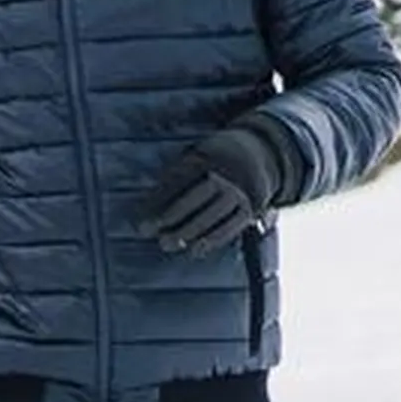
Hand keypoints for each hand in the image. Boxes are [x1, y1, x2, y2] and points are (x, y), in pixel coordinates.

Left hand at [140, 125, 291, 254]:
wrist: (260, 151)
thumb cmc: (215, 156)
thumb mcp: (198, 152)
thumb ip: (178, 170)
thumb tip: (150, 199)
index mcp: (207, 156)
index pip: (178, 180)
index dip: (157, 199)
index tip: (141, 214)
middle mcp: (224, 174)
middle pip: (192, 199)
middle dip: (168, 218)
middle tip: (146, 231)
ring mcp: (238, 192)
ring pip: (210, 217)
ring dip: (186, 233)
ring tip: (166, 243)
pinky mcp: (250, 208)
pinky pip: (229, 228)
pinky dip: (211, 241)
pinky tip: (195, 250)